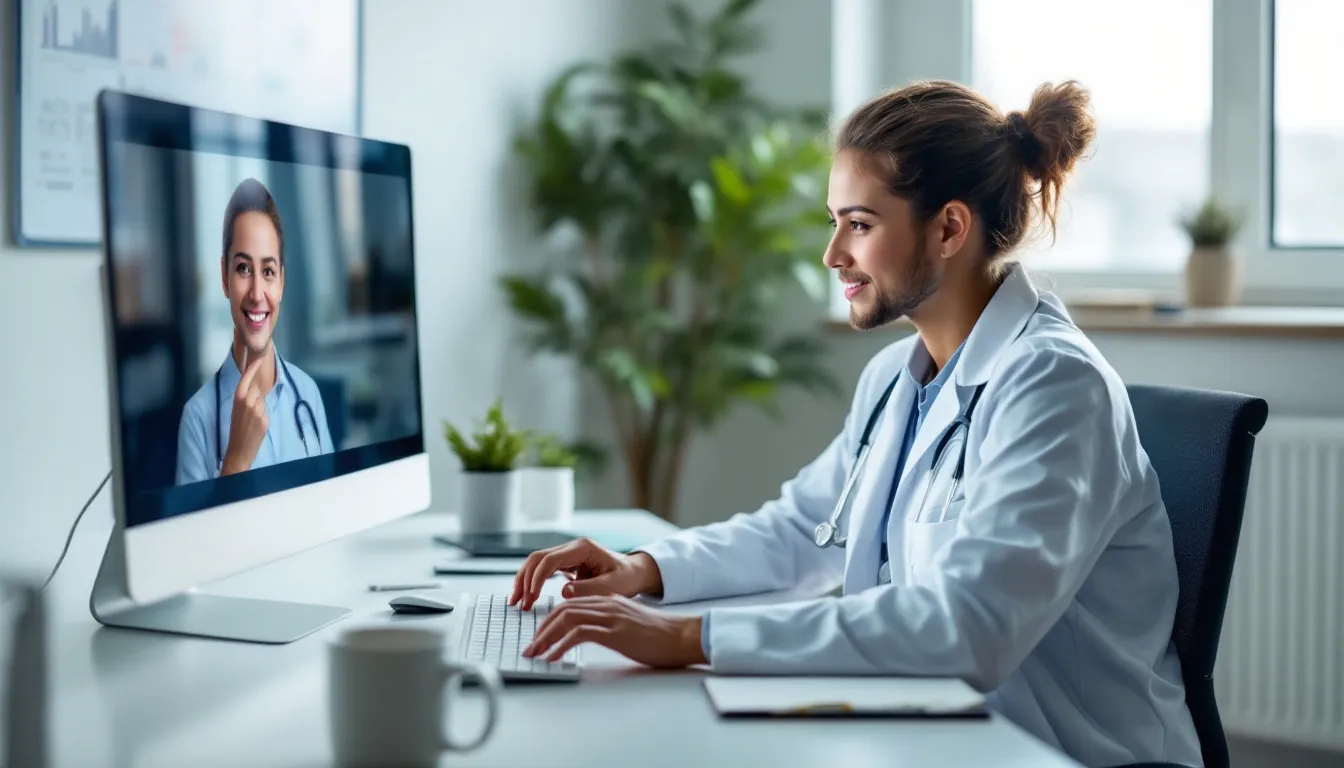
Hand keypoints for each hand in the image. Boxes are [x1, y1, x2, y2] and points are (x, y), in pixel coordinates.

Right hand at [221, 353, 267, 475]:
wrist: (239, 448)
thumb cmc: (236, 427)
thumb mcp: (237, 408)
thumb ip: (245, 397)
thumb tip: (256, 388)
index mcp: (238, 397)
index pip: (248, 377)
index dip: (254, 366)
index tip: (260, 357)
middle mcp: (248, 401)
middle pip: (257, 389)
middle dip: (256, 396)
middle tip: (247, 411)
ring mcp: (257, 410)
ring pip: (262, 400)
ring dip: (259, 407)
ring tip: (251, 419)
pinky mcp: (265, 419)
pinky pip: (266, 411)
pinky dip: (263, 416)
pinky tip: (256, 425)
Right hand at [508, 537, 661, 610]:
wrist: (635, 573)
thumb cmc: (627, 578)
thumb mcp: (613, 586)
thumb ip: (589, 589)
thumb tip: (564, 592)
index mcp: (583, 548)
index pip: (551, 559)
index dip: (538, 578)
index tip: (532, 597)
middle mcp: (572, 548)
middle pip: (538, 558)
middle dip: (525, 579)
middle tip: (518, 602)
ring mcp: (568, 555)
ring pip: (537, 563)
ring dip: (524, 581)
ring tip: (516, 601)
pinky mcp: (566, 564)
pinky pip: (543, 570)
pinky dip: (532, 582)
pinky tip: (526, 596)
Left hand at [521, 595, 706, 667]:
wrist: (683, 637)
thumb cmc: (659, 636)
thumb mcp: (628, 625)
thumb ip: (608, 624)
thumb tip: (587, 636)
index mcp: (608, 601)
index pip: (570, 604)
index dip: (549, 620)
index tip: (539, 637)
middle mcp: (606, 604)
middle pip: (563, 610)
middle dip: (541, 629)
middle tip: (530, 648)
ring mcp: (611, 616)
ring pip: (567, 619)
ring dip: (546, 637)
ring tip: (536, 654)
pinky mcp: (615, 632)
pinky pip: (578, 635)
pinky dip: (561, 646)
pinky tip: (554, 658)